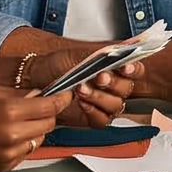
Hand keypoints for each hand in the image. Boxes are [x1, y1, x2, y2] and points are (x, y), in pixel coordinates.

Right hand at [0, 86, 68, 171]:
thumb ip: (18, 94)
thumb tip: (41, 94)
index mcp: (9, 111)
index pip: (50, 107)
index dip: (62, 99)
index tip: (67, 94)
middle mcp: (12, 135)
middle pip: (49, 124)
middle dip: (48, 114)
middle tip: (38, 107)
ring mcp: (9, 154)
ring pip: (39, 140)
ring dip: (35, 130)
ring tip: (16, 122)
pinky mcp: (3, 168)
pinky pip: (25, 153)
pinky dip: (22, 144)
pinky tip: (5, 137)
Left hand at [18, 51, 141, 127]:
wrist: (36, 79)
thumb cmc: (56, 65)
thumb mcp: (78, 55)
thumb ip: (100, 55)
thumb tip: (118, 51)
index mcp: (113, 67)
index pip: (135, 70)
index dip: (134, 70)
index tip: (125, 67)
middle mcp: (111, 85)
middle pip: (126, 89)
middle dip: (113, 83)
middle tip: (99, 77)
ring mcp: (103, 102)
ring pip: (115, 106)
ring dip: (100, 97)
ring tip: (82, 89)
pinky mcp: (92, 117)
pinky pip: (102, 120)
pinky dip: (93, 112)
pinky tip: (82, 103)